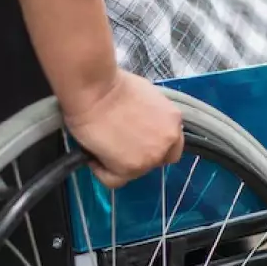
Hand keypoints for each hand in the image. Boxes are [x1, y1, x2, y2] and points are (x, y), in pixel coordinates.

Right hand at [64, 70, 184, 188]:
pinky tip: (93, 156)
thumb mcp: (146, 96)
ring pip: (134, 172)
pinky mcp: (130, 168)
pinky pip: (113, 179)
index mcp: (173, 121)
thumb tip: (140, 124)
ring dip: (118, 163)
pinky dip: (101, 171)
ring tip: (101, 146)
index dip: (153, 145)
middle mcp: (167, 141)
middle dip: (137, 155)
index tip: (138, 142)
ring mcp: (150, 157)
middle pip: (154, 160)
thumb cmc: (112, 86)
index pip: (172, 146)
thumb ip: (152, 116)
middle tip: (117, 144)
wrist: (95, 90)